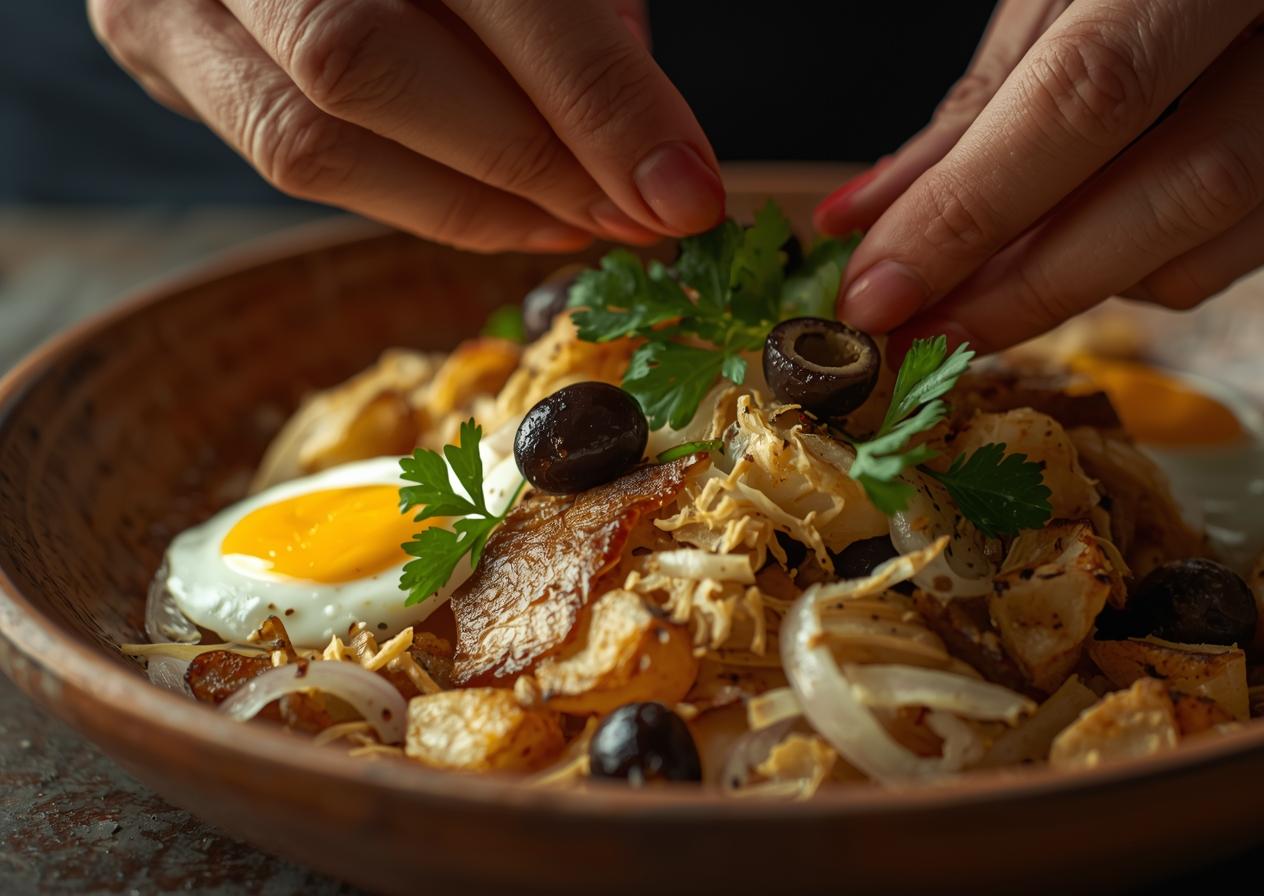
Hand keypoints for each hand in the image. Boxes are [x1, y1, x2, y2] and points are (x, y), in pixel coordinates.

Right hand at [88, 0, 724, 252]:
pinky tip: (508, 212)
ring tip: (581, 223)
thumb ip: (576, 7)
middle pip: (370, 64)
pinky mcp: (149, 38)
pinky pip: (287, 157)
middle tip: (639, 218)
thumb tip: (646, 142)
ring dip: (473, 207)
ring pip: (315, 137)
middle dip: (530, 163)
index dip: (598, 98)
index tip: (685, 188)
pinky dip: (418, 201)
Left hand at [818, 0, 1263, 352]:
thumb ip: (985, 100)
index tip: (880, 291)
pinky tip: (1094, 243)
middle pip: (1184, 188)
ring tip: (987, 287)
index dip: (977, 206)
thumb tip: (872, 222)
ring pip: (1225, 235)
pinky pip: (1261, 243)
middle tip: (923, 332)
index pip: (1096, 94)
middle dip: (1029, 281)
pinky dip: (1155, 264)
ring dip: (1083, 284)